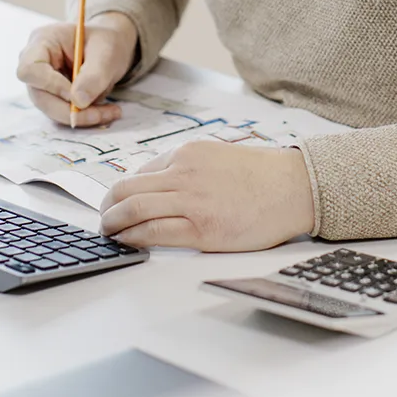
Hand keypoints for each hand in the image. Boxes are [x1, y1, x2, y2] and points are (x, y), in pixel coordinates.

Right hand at [16, 12, 137, 126]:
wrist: (110, 49)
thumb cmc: (105, 43)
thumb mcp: (107, 53)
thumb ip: (94, 75)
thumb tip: (79, 102)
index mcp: (43, 41)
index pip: (30, 69)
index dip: (51, 86)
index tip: (78, 96)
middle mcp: (35, 63)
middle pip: (40, 96)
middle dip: (70, 110)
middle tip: (101, 114)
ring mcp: (41, 82)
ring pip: (52, 110)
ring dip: (81, 116)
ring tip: (111, 111)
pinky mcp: (52, 97)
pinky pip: (62, 113)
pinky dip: (84, 117)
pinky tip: (105, 112)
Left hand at [99, 141, 313, 251]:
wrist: (293, 187)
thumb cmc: (261, 175)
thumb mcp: (216, 155)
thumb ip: (187, 167)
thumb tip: (157, 184)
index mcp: (186, 154)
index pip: (140, 172)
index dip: (123, 191)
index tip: (117, 203)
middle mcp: (183, 174)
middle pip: (126, 189)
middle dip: (107, 206)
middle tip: (103, 219)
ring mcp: (191, 201)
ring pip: (132, 210)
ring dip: (113, 223)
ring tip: (108, 233)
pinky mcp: (201, 229)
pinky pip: (153, 233)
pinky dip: (132, 238)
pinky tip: (128, 242)